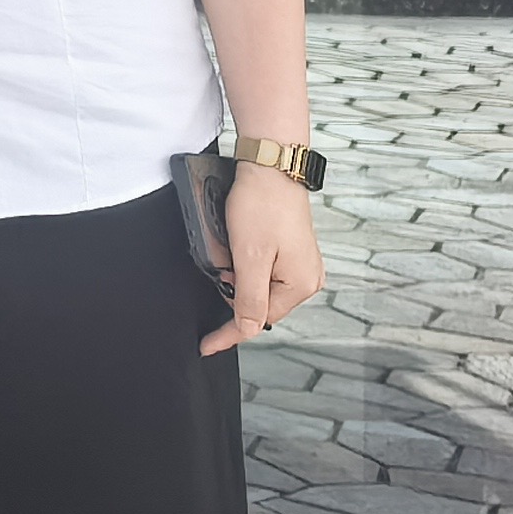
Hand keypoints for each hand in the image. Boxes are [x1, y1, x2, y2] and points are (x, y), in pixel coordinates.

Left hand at [203, 161, 327, 354]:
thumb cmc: (261, 207)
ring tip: (229, 249)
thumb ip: (248, 296)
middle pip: (259, 304)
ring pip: (259, 287)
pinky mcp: (291, 250)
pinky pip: (263, 271)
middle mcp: (307, 279)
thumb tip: (247, 329)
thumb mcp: (249, 256)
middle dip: (233, 294)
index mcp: (300, 286)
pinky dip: (245, 265)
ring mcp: (301, 264)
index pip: (257, 320)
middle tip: (221, 265)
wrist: (270, 166)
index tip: (205, 347)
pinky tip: (236, 247)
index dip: (228, 335)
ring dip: (238, 277)